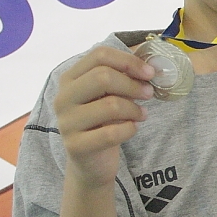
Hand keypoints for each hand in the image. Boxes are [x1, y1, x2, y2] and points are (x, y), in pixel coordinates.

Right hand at [53, 46, 156, 187]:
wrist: (90, 161)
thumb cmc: (104, 122)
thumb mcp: (111, 95)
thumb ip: (124, 76)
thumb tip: (153, 62)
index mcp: (70, 78)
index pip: (99, 55)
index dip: (129, 61)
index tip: (150, 73)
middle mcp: (63, 97)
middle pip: (103, 76)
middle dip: (133, 85)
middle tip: (148, 94)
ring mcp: (66, 121)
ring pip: (111, 105)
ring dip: (135, 109)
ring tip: (141, 114)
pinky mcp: (76, 145)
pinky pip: (112, 133)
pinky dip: (130, 129)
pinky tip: (131, 128)